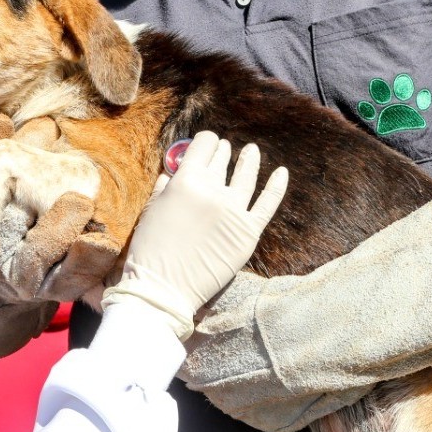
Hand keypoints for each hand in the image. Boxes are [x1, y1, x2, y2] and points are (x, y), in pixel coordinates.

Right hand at [101, 131, 287, 341]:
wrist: (164, 288)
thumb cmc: (150, 250)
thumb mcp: (151, 209)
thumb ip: (166, 185)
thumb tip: (174, 171)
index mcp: (186, 181)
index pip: (202, 146)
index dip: (204, 142)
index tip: (205, 144)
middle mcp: (213, 191)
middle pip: (222, 160)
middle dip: (222, 152)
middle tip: (224, 149)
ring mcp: (234, 212)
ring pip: (246, 176)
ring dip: (249, 160)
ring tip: (251, 151)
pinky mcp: (249, 232)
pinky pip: (267, 204)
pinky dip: (276, 186)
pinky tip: (281, 172)